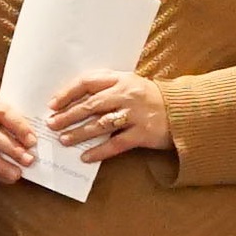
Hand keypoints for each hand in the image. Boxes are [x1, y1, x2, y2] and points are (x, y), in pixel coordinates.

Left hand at [47, 71, 175, 162]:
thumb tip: (75, 99)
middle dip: (68, 115)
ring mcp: (135, 115)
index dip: (67, 93)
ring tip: (63, 139)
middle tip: (52, 123)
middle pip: (90, 105)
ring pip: (100, 124)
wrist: (183, 111)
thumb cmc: (151, 98)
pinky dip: (99, 151)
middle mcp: (127, 95)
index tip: (53, 104)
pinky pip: (115, 144)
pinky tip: (85, 157)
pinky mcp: (142, 134)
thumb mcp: (131, 84)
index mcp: (122, 79)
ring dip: (79, 133)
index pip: (88, 82)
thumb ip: (108, 87)